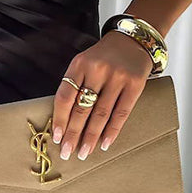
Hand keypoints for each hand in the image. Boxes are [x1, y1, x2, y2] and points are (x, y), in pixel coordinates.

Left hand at [52, 32, 153, 160]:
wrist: (133, 40)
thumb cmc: (103, 57)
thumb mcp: (84, 63)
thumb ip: (74, 85)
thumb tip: (64, 121)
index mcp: (79, 64)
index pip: (65, 96)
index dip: (59, 119)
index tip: (56, 137)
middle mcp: (97, 70)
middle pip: (82, 108)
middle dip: (73, 134)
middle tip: (67, 152)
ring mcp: (117, 77)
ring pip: (101, 114)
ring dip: (90, 137)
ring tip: (84, 152)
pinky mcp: (135, 85)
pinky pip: (121, 113)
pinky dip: (112, 131)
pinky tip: (104, 143)